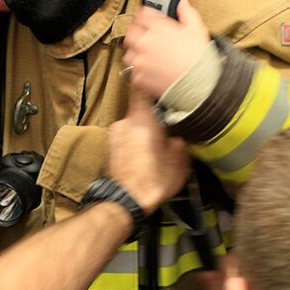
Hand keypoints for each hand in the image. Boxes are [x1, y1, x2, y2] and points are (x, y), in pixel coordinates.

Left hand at [107, 96, 189, 215]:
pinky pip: (126, 138)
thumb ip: (179, 137)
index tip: (165, 92)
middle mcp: (123, 121)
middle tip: (168, 129)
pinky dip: (135, 142)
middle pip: (140, 110)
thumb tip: (177, 133)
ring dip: (144, 131)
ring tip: (157, 146)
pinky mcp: (110, 148)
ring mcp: (113, 134)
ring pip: (133, 125)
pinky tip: (146, 156)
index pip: (143, 89)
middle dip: (153, 118)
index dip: (154, 88)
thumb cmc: (154, 177)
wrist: (126, 202)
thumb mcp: (180, 157)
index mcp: (140, 117)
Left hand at [122, 0, 210, 99]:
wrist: (199, 85)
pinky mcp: (138, 77)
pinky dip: (138, 71)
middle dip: (136, 34)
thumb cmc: (198, 58)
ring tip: (146, 57)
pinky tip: (149, 71)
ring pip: (128, 54)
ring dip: (135, 53)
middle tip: (145, 39)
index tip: (146, 19)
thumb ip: (187, 13)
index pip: (141, 15)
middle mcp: (144, 43)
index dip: (144, 16)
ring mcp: (139, 61)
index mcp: (157, 28)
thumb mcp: (197, 30)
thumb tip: (182, 3)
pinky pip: (132, 72)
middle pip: (130, 33)